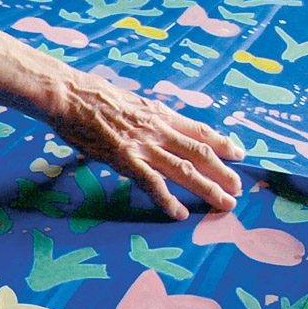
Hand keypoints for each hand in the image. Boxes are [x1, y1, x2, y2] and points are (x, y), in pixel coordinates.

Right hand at [0, 31, 243, 220]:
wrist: (68, 94)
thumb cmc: (89, 96)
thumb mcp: (126, 101)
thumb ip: (143, 115)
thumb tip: (152, 122)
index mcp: (158, 113)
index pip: (198, 129)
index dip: (222, 142)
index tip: (239, 152)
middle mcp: (158, 129)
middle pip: (200, 152)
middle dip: (223, 172)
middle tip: (239, 189)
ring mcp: (143, 145)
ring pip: (185, 169)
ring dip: (208, 188)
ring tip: (225, 204)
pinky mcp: (125, 159)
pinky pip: (152, 183)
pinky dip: (167, 200)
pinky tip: (179, 214)